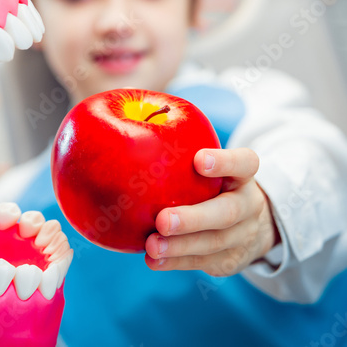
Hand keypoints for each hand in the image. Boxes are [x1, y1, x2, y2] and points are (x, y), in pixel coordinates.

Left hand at [145, 148, 278, 275]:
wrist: (250, 225)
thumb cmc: (213, 186)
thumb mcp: (212, 168)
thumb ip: (186, 155)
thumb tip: (137, 126)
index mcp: (243, 176)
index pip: (244, 163)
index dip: (225, 162)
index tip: (199, 160)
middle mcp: (248, 205)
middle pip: (227, 212)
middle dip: (194, 218)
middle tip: (163, 220)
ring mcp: (242, 235)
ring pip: (213, 243)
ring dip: (180, 246)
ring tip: (152, 245)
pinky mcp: (229, 259)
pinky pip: (202, 262)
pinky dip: (176, 262)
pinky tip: (154, 260)